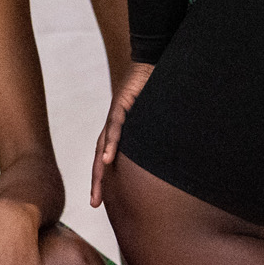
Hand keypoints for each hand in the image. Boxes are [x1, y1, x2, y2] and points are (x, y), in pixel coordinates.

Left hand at [90, 61, 152, 208]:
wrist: (151, 60)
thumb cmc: (155, 88)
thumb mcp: (155, 118)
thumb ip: (155, 135)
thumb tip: (170, 155)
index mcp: (121, 129)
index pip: (108, 157)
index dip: (104, 177)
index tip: (102, 199)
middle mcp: (114, 125)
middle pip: (101, 158)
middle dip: (97, 181)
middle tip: (93, 203)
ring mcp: (115, 115)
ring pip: (103, 147)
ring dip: (99, 170)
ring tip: (96, 190)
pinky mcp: (121, 105)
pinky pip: (115, 128)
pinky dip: (111, 144)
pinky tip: (108, 159)